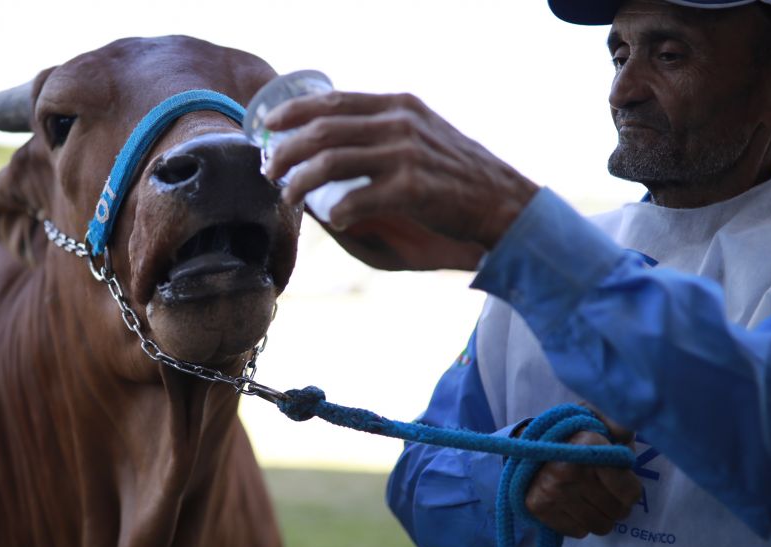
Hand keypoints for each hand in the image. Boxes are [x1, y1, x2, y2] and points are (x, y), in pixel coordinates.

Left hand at [263, 91, 539, 270]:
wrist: (503, 202)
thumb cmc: (454, 178)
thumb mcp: (418, 140)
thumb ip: (376, 142)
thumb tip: (323, 156)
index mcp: (398, 106)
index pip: (333, 101)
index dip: (293, 112)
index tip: (267, 126)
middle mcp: (399, 122)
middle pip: (322, 129)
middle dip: (284, 150)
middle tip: (268, 170)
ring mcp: (406, 153)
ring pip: (330, 161)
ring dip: (299, 181)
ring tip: (288, 196)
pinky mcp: (412, 188)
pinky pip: (356, 199)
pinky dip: (338, 213)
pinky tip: (335, 222)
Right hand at [523, 408, 641, 537]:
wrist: (530, 446)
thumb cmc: (576, 436)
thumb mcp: (601, 420)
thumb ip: (620, 422)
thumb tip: (626, 431)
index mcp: (587, 445)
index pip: (631, 493)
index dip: (630, 488)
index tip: (619, 478)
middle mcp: (567, 470)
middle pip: (618, 512)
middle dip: (617, 504)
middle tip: (605, 491)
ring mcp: (550, 491)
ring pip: (600, 526)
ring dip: (600, 516)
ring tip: (591, 499)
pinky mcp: (537, 507)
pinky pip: (578, 532)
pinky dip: (579, 523)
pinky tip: (572, 505)